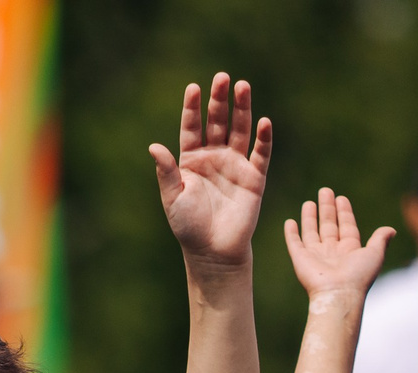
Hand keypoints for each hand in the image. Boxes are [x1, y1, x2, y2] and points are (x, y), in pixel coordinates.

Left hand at [151, 73, 271, 270]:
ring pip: (240, 130)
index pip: (191, 128)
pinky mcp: (254, 177)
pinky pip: (260, 154)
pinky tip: (263, 122)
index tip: (193, 88)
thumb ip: (166, 172)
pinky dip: (263, 139)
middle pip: (218, 122)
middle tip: (222, 78)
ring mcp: (235, 164)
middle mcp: (214, 157)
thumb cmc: (188, 226)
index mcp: (191, 160)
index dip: (192, 108)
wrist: (213, 251)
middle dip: (220, 100)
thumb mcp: (173, 198)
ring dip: (242, 109)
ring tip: (243, 86)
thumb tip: (154, 146)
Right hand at [282, 187, 391, 300]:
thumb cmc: (359, 276)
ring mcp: (315, 255)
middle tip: (325, 191)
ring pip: (311, 232)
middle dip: (327, 208)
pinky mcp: (300, 259)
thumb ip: (380, 239)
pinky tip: (290, 222)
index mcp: (349, 250)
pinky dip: (291, 233)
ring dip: (310, 217)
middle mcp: (332, 252)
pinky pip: (294, 243)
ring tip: (309, 202)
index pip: (346, 226)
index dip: (344, 212)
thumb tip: (391, 230)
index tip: (341, 198)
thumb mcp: (375, 253)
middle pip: (328, 225)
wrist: (338, 293)